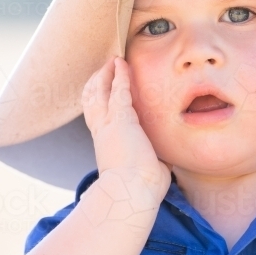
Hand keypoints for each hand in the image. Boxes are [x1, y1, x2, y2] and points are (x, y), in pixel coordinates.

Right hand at [82, 57, 170, 203]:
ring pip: (99, 91)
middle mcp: (102, 130)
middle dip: (97, 81)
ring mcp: (109, 123)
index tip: (102, 92)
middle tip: (105, 68)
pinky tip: (122, 64)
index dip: (98, 102)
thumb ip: (151, 162)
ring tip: (113, 61)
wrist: (131, 193)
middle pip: (91, 99)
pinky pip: (119, 90)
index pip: (97, 117)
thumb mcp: (144, 171)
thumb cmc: (140, 189)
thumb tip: (164, 166)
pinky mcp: (121, 119)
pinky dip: (120, 75)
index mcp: (106, 143)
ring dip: (106, 74)